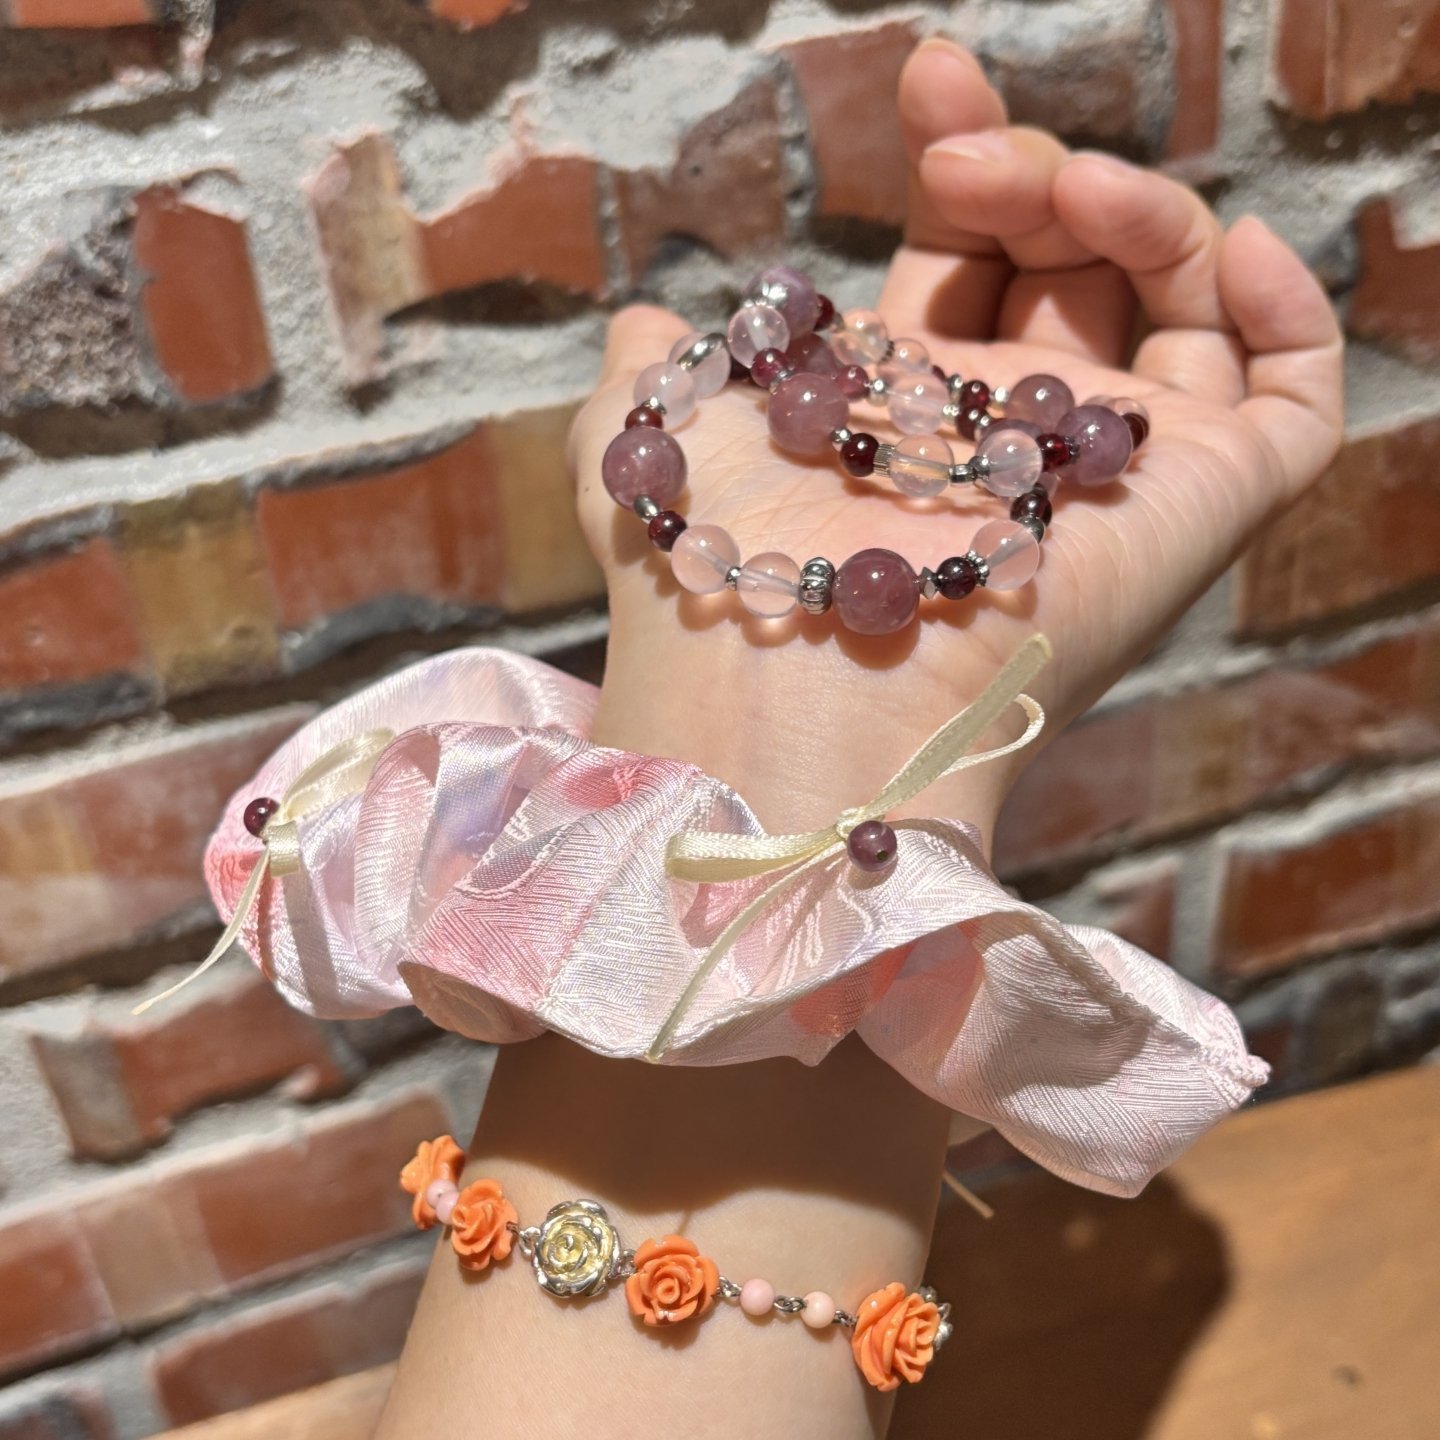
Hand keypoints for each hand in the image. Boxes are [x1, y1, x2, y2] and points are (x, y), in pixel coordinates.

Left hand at [569, 36, 1342, 852]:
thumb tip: (644, 323)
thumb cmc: (712, 558)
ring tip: (1058, 188)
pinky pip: (1296, 399)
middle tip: (962, 159)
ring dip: (1131, 206)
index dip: (964, 167)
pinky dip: (1288, 306)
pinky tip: (1235, 241)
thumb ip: (654, 370)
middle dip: (1028, 169)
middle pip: (1072, 263)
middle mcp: (1016, 443)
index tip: (927, 80)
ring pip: (1176, 298)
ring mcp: (1114, 474)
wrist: (787, 674)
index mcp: (911, 418)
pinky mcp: (1204, 503)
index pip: (972, 262)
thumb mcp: (651, 440)